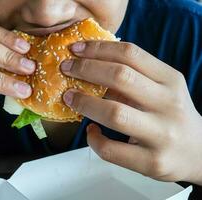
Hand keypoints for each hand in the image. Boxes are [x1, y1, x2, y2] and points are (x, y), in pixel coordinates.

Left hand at [61, 41, 201, 184]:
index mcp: (171, 80)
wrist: (199, 154)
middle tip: (66, 69)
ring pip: (114, 113)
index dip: (98, 48)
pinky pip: (111, 150)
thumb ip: (135, 77)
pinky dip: (93, 139)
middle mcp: (169, 104)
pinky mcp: (151, 162)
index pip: (131, 54)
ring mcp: (161, 135)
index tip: (75, 49)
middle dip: (86, 69)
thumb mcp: (163, 90)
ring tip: (69, 97)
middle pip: (121, 77)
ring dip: (84, 103)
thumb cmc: (172, 116)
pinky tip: (91, 131)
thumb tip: (90, 66)